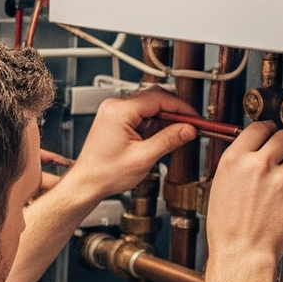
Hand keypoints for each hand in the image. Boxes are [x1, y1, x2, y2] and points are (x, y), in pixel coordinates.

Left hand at [61, 86, 198, 204]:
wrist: (87, 183)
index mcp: (118, 111)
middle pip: (155, 98)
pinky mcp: (115, 119)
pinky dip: (154, 123)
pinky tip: (160, 137)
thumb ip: (168, 140)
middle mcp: (114, 107)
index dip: (181, 108)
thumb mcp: (143, 158)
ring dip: (165, 118)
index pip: (159, 98)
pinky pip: (141, 114)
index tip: (195, 119)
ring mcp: (113, 112)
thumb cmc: (105, 174)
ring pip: (149, 106)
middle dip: (175, 112)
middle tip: (190, 127)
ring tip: (175, 135)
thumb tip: (189, 129)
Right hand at [206, 120, 282, 264]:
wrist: (241, 253)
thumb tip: (254, 150)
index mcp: (235, 160)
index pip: (260, 127)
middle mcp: (258, 165)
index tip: (272, 134)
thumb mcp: (220, 186)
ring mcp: (281, 179)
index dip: (269, 130)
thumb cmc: (228, 227)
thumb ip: (239, 164)